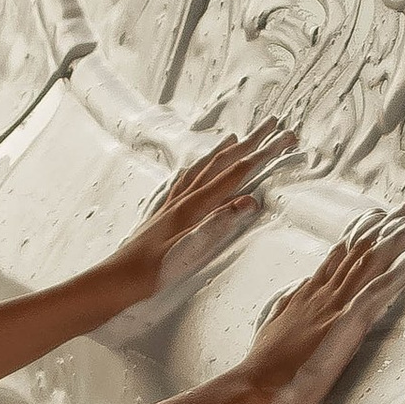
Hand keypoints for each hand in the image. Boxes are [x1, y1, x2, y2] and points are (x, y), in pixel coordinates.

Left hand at [96, 126, 295, 317]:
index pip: (236, 173)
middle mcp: (184, 198)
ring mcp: (173, 203)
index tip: (284, 138)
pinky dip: (199, 168)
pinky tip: (198, 169)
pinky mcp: (165, 213)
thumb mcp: (190, 251)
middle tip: (272, 125)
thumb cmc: (154, 271)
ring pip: (204, 168)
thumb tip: (250, 201)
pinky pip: (186, 181)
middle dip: (250, 143)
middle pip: (223, 162)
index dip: (263, 154)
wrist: (120, 278)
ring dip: (223, 151)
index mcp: (194, 206)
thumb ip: (218, 224)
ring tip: (236, 137)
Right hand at [233, 203, 404, 403]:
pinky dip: (400, 272)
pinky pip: (378, 292)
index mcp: (308, 294)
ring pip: (372, 261)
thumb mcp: (274, 326)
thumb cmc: (264, 368)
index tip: (380, 214)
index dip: (362, 232)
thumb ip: (289, 305)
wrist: (256, 388)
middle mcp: (323, 293)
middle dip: (389, 225)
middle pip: (361, 249)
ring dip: (400, 238)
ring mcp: (335, 306)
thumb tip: (296, 290)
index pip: (340, 254)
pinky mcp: (346, 324)